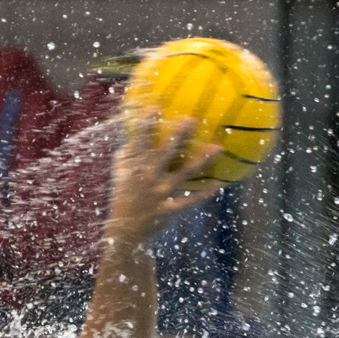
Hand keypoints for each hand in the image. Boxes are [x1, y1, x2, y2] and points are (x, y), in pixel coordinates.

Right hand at [106, 110, 222, 243]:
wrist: (125, 231)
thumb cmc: (122, 196)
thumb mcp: (118, 174)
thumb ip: (125, 154)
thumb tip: (133, 134)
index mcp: (133, 167)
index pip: (139, 142)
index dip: (145, 124)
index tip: (155, 107)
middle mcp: (148, 178)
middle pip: (165, 154)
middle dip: (177, 136)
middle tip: (191, 119)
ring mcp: (160, 194)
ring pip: (184, 174)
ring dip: (201, 161)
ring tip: (217, 148)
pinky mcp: (170, 209)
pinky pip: (191, 200)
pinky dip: (205, 193)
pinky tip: (220, 183)